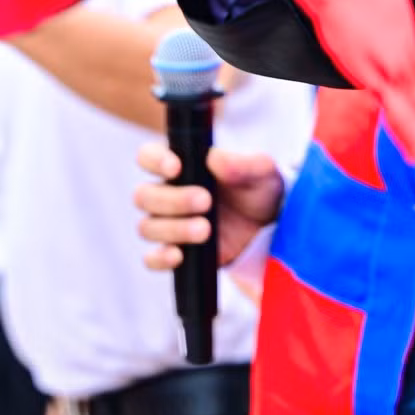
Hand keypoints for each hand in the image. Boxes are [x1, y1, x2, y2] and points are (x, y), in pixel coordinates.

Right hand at [134, 143, 285, 269]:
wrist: (270, 229)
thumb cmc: (258, 191)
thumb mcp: (260, 173)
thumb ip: (241, 163)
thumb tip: (214, 158)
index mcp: (181, 166)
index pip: (148, 156)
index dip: (155, 160)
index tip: (176, 167)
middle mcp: (167, 194)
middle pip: (144, 195)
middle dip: (173, 199)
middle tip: (206, 201)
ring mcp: (169, 225)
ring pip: (147, 226)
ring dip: (174, 228)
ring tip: (205, 230)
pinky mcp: (177, 252)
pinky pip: (152, 259)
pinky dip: (161, 258)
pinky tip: (180, 255)